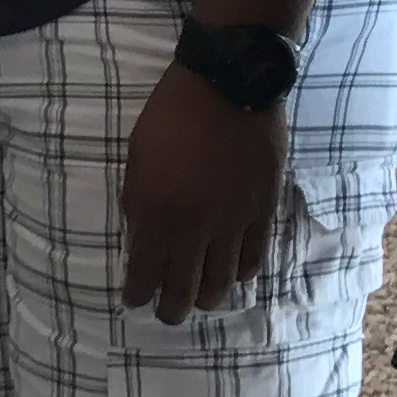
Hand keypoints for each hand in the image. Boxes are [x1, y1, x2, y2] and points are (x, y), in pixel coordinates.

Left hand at [118, 61, 287, 321]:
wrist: (229, 84)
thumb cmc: (171, 114)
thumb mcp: (136, 157)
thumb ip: (137, 204)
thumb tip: (140, 239)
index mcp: (157, 213)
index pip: (144, 275)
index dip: (137, 294)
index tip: (134, 300)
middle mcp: (195, 228)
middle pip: (183, 291)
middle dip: (170, 309)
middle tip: (166, 312)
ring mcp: (233, 223)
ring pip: (221, 284)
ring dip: (206, 297)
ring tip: (199, 298)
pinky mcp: (262, 213)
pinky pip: (253, 259)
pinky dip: (240, 273)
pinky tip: (232, 273)